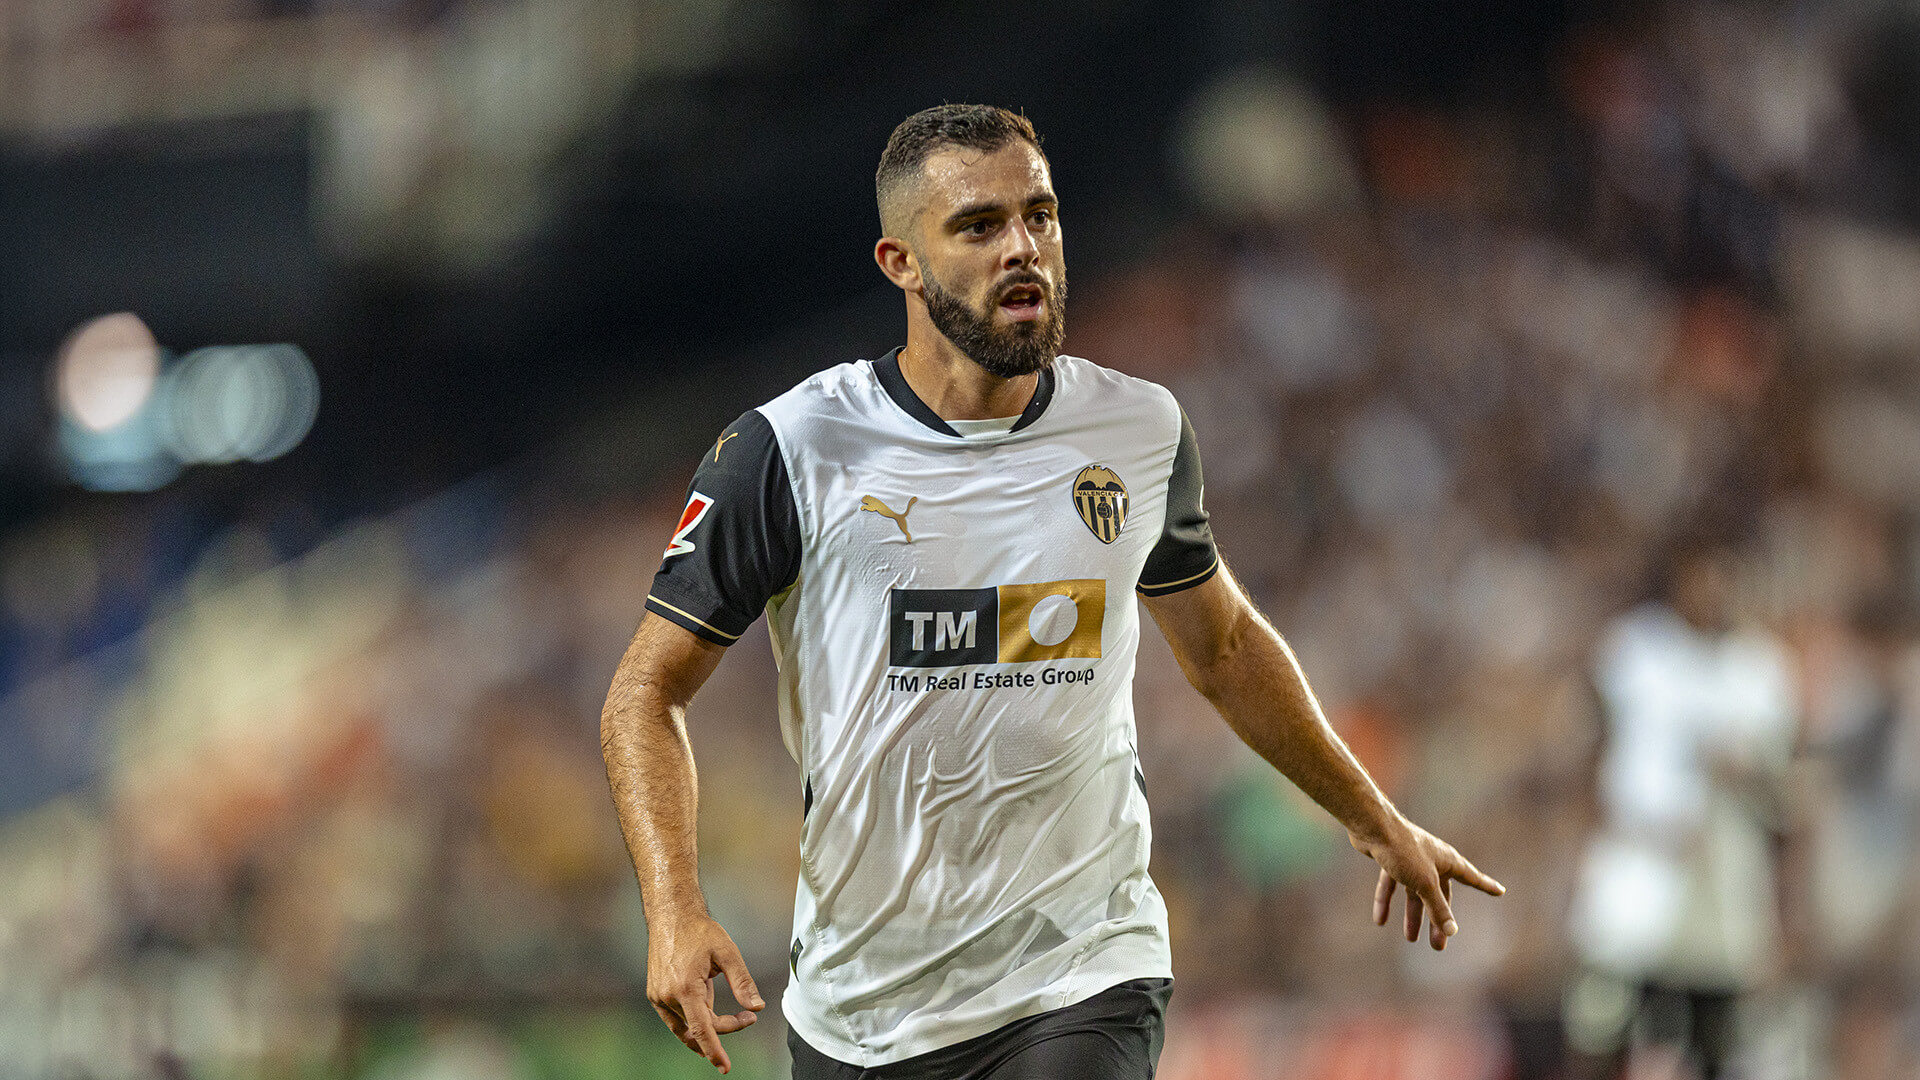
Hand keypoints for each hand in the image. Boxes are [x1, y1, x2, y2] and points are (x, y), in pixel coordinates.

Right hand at [646, 911, 764, 1073]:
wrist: (670, 915)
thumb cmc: (699, 931)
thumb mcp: (728, 953)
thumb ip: (743, 982)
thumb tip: (756, 1006)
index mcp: (685, 987)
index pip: (702, 1030)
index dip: (715, 1051)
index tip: (724, 1067)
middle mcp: (667, 996)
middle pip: (699, 1028)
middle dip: (725, 1027)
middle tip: (748, 1016)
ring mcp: (658, 996)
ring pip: (686, 1026)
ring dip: (709, 1024)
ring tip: (732, 1012)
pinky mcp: (654, 994)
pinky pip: (676, 1018)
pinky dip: (694, 1019)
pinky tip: (708, 1008)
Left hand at [1350, 816, 1504, 949]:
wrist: (1373, 826)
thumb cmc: (1405, 851)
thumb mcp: (1425, 884)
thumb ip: (1438, 908)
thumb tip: (1452, 932)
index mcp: (1448, 861)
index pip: (1472, 878)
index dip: (1486, 886)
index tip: (1501, 891)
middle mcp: (1432, 860)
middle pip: (1439, 895)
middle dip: (1437, 920)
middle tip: (1438, 946)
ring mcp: (1411, 860)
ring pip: (1414, 893)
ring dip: (1413, 915)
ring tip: (1410, 938)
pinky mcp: (1391, 860)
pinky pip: (1391, 885)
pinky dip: (1387, 901)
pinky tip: (1380, 920)